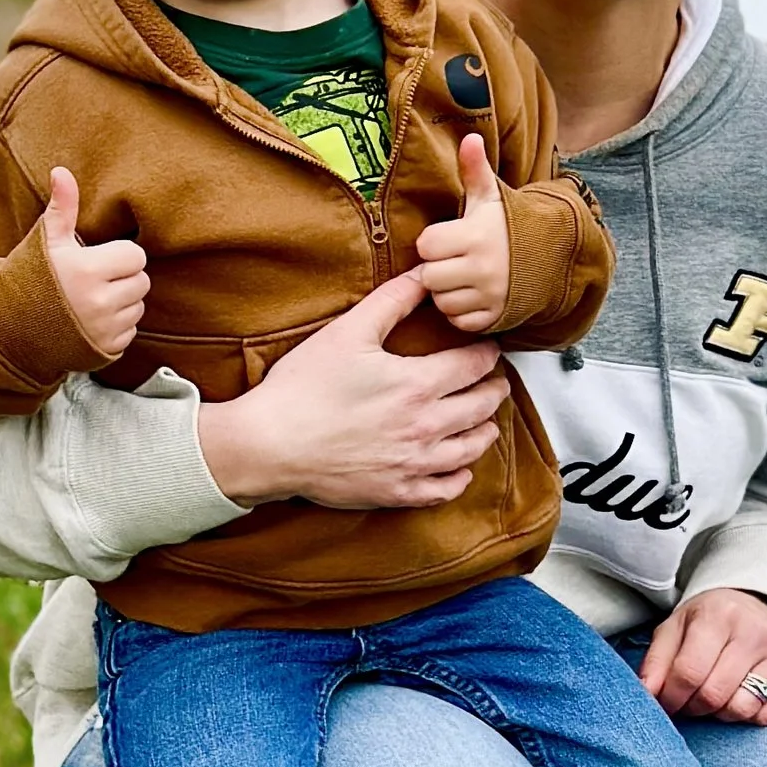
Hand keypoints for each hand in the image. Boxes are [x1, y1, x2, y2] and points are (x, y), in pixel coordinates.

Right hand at [42, 168, 148, 358]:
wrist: (7, 326)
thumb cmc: (30, 276)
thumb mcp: (46, 241)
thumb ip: (61, 208)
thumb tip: (62, 171)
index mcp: (87, 271)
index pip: (135, 256)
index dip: (118, 255)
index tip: (96, 259)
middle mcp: (99, 303)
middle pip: (142, 282)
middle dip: (122, 277)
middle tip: (93, 279)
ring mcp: (104, 329)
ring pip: (139, 306)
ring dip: (122, 301)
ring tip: (89, 299)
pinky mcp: (107, 349)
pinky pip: (131, 331)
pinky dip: (117, 325)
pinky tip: (91, 320)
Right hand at [195, 272, 508, 508]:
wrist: (269, 444)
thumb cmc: (303, 387)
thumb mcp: (349, 331)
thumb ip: (393, 300)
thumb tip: (425, 274)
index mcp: (417, 384)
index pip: (474, 365)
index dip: (487, 354)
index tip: (490, 349)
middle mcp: (425, 426)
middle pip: (481, 407)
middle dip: (494, 390)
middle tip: (497, 382)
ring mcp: (413, 463)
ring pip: (471, 449)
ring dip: (485, 431)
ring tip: (486, 422)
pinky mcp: (397, 492)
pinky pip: (445, 489)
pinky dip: (460, 477)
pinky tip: (460, 468)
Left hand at [414, 134, 511, 332]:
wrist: (550, 256)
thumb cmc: (510, 225)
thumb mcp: (492, 197)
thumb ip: (474, 170)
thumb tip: (470, 137)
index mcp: (476, 236)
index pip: (426, 246)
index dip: (433, 242)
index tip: (449, 238)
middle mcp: (483, 268)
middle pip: (430, 277)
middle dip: (437, 269)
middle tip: (454, 260)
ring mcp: (491, 295)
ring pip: (442, 301)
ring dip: (447, 292)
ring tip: (462, 278)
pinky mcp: (496, 316)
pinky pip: (460, 321)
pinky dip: (461, 312)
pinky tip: (471, 296)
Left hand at [640, 588, 766, 725]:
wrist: (752, 605)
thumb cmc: (706, 622)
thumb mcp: (675, 629)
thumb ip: (655, 662)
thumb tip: (646, 696)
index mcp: (719, 616)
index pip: (689, 672)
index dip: (671, 697)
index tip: (665, 701)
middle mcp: (755, 632)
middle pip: (714, 695)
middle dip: (692, 707)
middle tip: (686, 701)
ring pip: (740, 709)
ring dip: (718, 713)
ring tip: (712, 697)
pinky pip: (764, 715)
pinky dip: (745, 716)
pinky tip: (736, 696)